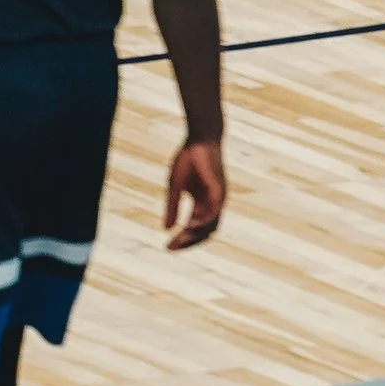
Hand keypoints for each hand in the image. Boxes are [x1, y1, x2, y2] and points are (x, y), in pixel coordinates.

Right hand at [164, 134, 224, 248]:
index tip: (166, 247)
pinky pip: (215, 209)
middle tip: (170, 247)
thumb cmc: (189, 159)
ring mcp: (218, 197)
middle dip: (187, 242)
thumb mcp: (175, 186)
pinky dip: (204, 220)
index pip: (194, 228)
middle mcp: (212, 203)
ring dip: (195, 235)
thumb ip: (172, 207)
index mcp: (202, 203)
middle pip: (204, 232)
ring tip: (179, 239)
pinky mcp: (219, 188)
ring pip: (211, 225)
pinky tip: (190, 224)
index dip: (181, 240)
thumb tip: (165, 229)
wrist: (200, 138)